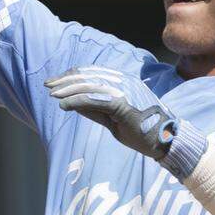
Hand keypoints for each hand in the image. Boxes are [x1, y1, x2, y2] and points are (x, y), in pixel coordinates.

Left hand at [45, 65, 177, 161]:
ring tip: (53, 95)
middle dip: (65, 80)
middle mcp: (123, 82)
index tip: (56, 82)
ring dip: (68, 90)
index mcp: (123, 82)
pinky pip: (94, 100)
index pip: (92, 73)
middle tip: (48, 85)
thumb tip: (71, 103)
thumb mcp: (113, 118)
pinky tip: (64, 105)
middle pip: (88, 76)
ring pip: (88, 86)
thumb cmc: (142, 131)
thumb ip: (94, 109)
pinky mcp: (123, 103)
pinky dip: (76, 101)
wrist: (166, 141)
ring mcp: (124, 91)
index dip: (72, 76)